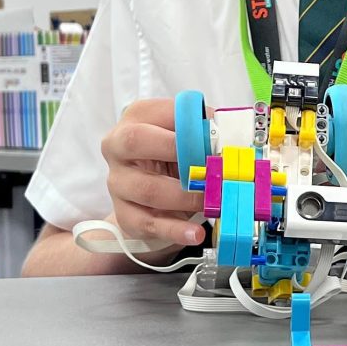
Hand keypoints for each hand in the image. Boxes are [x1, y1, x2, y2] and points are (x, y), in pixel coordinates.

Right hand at [99, 99, 204, 247]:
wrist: (149, 196)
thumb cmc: (171, 158)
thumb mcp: (185, 137)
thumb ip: (203, 131)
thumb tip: (228, 132)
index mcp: (135, 119)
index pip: (157, 112)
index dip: (188, 124)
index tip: (215, 137)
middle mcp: (118, 148)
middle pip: (135, 141)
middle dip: (175, 150)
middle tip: (207, 163)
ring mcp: (118, 182)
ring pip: (147, 189)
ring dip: (185, 197)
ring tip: (212, 201)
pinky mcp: (124, 214)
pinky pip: (149, 223)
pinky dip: (175, 230)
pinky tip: (195, 233)